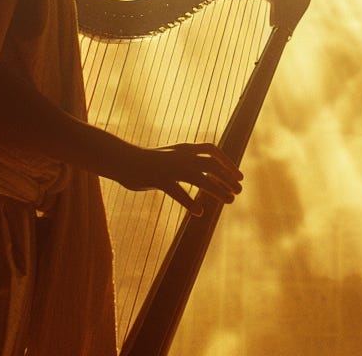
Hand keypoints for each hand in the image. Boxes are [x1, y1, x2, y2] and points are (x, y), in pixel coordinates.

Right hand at [114, 142, 243, 215]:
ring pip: (201, 179)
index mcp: (184, 148)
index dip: (227, 162)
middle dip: (227, 178)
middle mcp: (181, 157)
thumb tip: (206, 171)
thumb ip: (188, 161)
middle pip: (211, 166)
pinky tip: (199, 213)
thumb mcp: (171, 156)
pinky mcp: (158, 180)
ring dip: (218, 190)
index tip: (239, 176)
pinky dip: (189, 202)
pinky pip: (178, 192)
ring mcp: (170, 168)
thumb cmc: (148, 161)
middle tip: (238, 192)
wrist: (123, 159)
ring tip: (229, 201)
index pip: (212, 151)